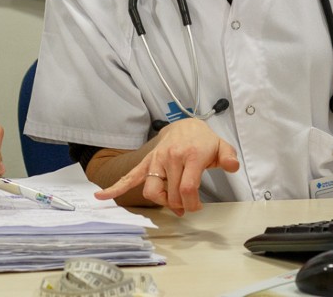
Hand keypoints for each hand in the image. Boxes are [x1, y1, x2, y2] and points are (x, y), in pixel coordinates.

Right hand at [94, 118, 238, 214]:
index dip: (191, 204)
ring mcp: (156, 160)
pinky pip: (129, 176)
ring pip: (152, 190)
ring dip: (161, 201)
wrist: (186, 125)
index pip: (187, 188)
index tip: (196, 207)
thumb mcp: (221, 146)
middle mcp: (171, 158)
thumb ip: (228, 157)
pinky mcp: (146, 163)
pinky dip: (115, 187)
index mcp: (191, 155)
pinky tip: (101, 196)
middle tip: (187, 206)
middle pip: (171, 194)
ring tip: (169, 201)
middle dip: (180, 206)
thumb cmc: (203, 140)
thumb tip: (231, 166)